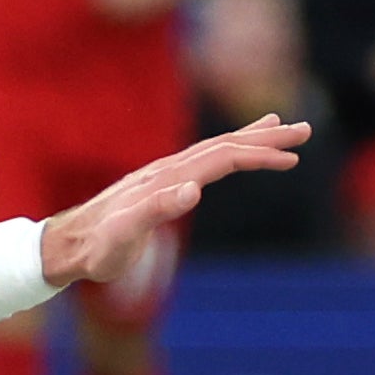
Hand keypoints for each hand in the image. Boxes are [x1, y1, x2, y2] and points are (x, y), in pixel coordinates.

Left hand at [41, 117, 308, 285]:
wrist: (69, 245)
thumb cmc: (98, 249)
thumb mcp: (124, 237)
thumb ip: (156, 212)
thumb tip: (194, 190)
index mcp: (168, 179)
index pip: (222, 158)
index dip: (258, 156)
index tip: (292, 159)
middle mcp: (169, 169)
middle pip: (225, 143)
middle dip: (266, 136)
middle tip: (305, 130)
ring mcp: (167, 173)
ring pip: (217, 146)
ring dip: (252, 137)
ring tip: (283, 125)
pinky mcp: (164, 182)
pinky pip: (206, 158)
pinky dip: (230, 147)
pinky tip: (237, 149)